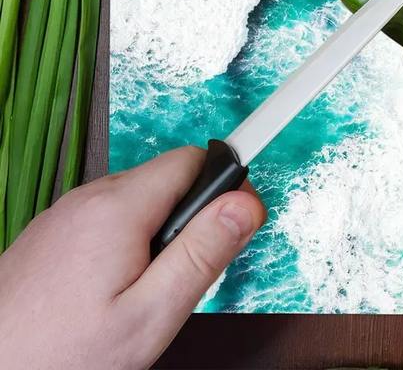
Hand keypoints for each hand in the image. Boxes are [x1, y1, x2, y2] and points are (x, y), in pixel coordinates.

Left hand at [0, 147, 265, 369]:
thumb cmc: (58, 358)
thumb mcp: (150, 316)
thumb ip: (203, 253)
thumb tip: (246, 204)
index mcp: (118, 207)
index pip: (195, 159)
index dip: (224, 188)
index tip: (234, 225)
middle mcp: (88, 197)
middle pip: (167, 181)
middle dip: (188, 220)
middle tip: (179, 280)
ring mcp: (63, 214)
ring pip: (137, 202)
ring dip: (155, 234)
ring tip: (138, 296)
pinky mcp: (48, 235)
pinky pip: (104, 221)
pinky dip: (121, 245)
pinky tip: (105, 295)